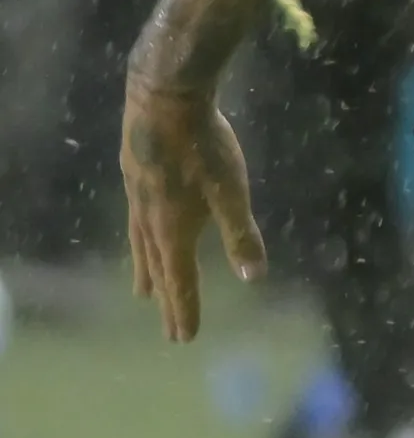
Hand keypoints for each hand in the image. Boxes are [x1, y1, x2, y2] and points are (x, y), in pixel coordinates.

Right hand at [123, 81, 265, 341]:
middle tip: (169, 331)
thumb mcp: (231, 192)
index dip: (185, 309)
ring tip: (143, 292)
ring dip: (147, 272)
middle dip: (168, 300)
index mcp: (173, 230)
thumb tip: (254, 278)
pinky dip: (139, 241)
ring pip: (142, 246)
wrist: (162, 99)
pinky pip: (136, 223)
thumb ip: (241, 235)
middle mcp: (149, 221)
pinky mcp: (135, 177)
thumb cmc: (203, 147)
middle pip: (160, 269)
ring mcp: (138, 199)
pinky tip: (142, 233)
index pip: (181, 280)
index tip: (186, 338)